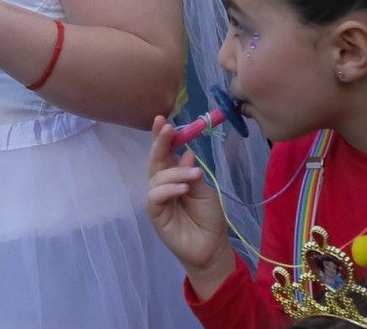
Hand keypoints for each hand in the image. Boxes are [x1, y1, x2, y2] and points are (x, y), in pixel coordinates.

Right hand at [145, 116, 234, 295]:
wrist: (211, 247)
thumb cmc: (208, 218)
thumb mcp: (204, 191)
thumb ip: (191, 173)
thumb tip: (185, 151)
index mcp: (174, 176)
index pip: (164, 153)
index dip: (161, 137)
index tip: (162, 119)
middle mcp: (163, 184)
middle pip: (155, 160)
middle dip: (159, 143)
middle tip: (166, 128)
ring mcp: (157, 199)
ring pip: (157, 177)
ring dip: (176, 172)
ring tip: (195, 175)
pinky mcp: (155, 214)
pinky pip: (156, 196)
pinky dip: (169, 189)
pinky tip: (183, 189)